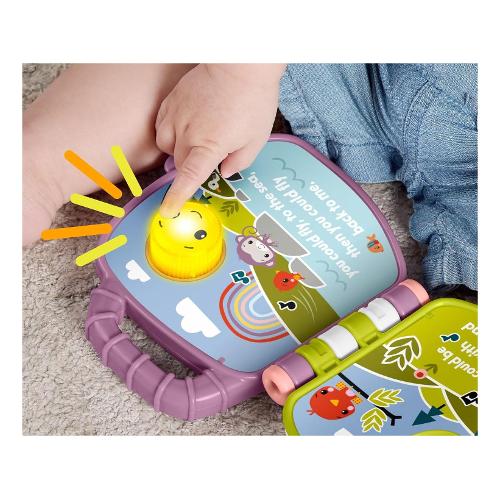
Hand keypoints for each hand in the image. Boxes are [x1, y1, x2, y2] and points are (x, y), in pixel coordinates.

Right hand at [155, 63, 284, 216]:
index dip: (177, 196)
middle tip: (209, 156)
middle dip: (191, 166)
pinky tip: (184, 127)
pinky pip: (161, 125)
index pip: (188, 178)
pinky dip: (170, 132)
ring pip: (166, 145)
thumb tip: (224, 172)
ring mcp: (176, 115)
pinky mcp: (171, 101)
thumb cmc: (253, 102)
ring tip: (197, 140)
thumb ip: (239, 162)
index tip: (167, 210)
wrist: (240, 64)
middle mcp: (187, 134)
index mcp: (208, 147)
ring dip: (178, 150)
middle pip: (179, 163)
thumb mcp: (256, 140)